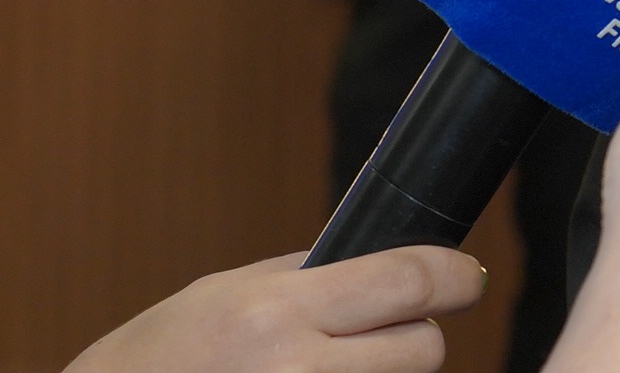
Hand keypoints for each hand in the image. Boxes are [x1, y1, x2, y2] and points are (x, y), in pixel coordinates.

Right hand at [65, 248, 483, 372]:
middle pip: (425, 348)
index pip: (409, 279)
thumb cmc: (152, 361)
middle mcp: (296, 370)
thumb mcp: (222, 295)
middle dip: (417, 335)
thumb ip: (306, 277)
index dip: (454, 274)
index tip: (467, 275)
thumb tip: (383, 257)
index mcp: (275, 312)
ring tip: (332, 367)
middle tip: (384, 331)